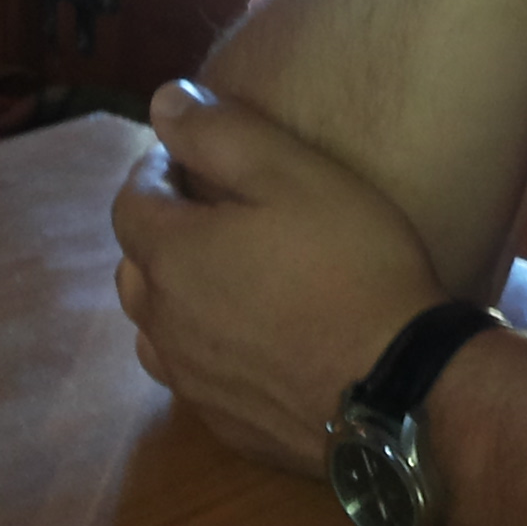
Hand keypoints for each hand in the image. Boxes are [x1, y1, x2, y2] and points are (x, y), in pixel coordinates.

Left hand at [111, 83, 448, 469]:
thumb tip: (161, 101)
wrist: (397, 389)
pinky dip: (203, 348)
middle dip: (160, 231)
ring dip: (175, 294)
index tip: (189, 156)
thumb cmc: (350, 265)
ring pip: (155, 327)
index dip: (153, 170)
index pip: (129, 202)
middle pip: (134, 266)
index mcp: (174, 256)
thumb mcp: (295, 175)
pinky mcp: (223, 424)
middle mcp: (165, 323)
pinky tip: (250, 341)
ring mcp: (192, 381)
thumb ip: (220, 134)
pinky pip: (192, 376)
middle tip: (213, 212)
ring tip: (226, 277)